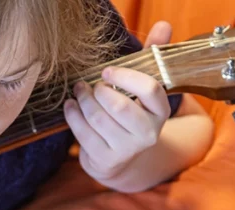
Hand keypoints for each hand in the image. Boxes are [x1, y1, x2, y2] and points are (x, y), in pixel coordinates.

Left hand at [64, 21, 174, 184]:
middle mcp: (148, 133)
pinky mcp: (107, 160)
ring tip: (78, 91)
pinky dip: (73, 115)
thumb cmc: (129, 112)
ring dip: (83, 100)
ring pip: (98, 118)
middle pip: (119, 106)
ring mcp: (128, 149)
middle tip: (87, 83)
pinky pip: (84, 133)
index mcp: (161, 111)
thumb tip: (163, 25)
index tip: (107, 71)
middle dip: (97, 91)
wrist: (119, 157)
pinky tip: (70, 106)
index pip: (150, 90)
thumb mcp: (142, 87)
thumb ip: (150, 57)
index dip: (125, 77)